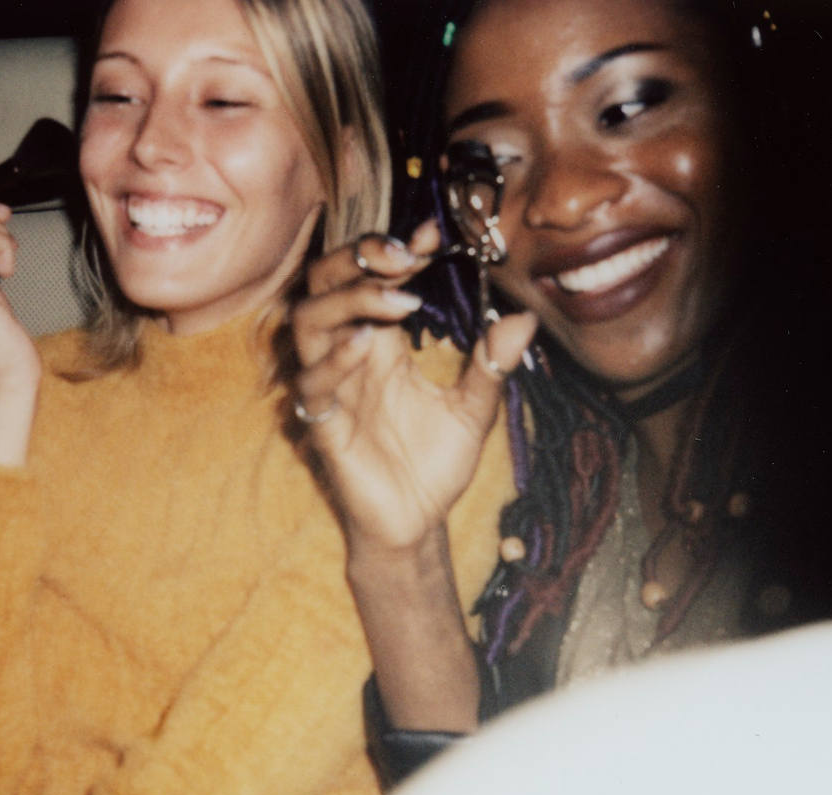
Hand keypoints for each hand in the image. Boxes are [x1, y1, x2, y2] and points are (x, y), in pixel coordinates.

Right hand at [291, 221, 535, 555]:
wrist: (417, 524)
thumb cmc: (435, 466)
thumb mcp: (475, 410)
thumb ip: (492, 364)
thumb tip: (524, 318)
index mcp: (382, 344)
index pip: (372, 278)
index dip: (394, 247)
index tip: (432, 233)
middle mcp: (350, 357)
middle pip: (324, 284)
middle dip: (357, 259)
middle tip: (405, 256)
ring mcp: (332, 388)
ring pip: (308, 322)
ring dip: (348, 301)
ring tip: (398, 303)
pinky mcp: (324, 426)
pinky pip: (312, 385)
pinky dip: (334, 360)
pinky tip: (366, 347)